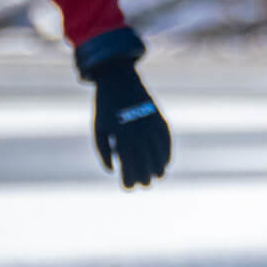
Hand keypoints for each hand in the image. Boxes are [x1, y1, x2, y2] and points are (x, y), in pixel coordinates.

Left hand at [89, 60, 171, 188]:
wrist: (118, 79)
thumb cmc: (105, 107)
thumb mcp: (99, 129)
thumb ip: (103, 152)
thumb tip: (112, 171)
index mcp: (121, 137)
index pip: (129, 165)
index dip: (130, 179)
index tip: (129, 188)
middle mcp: (139, 133)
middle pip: (146, 162)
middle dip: (145, 177)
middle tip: (145, 185)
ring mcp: (151, 126)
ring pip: (159, 153)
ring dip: (160, 168)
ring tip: (158, 177)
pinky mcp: (159, 119)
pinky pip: (167, 141)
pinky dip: (168, 153)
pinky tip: (166, 163)